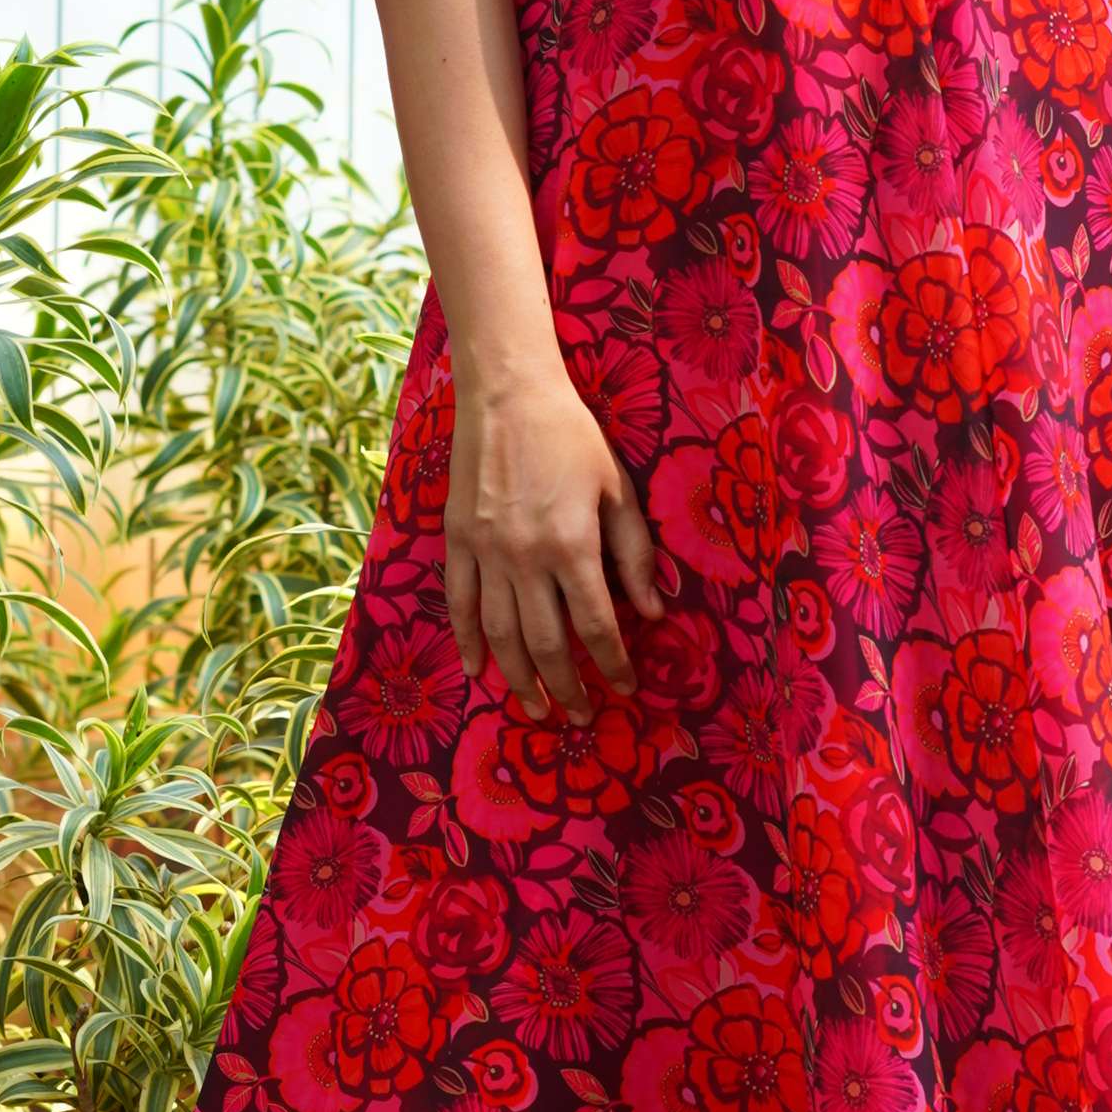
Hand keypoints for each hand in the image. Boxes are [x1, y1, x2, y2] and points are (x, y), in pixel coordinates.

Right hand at [443, 369, 665, 719]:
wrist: (508, 395)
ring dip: (519, 679)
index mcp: (573, 545)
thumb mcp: (618, 491)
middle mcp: (526, 558)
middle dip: (566, 687)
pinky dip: (467, 641)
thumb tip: (653, 612)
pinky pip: (459, 604)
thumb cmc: (572, 437)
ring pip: (501, 634)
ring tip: (535, 709)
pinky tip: (479, 671)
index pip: (597, 626)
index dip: (612, 664)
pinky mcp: (457, 541)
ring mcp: (486, 552)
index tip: (625, 687)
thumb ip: (635, 555)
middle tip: (579, 716)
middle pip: (547, 644)